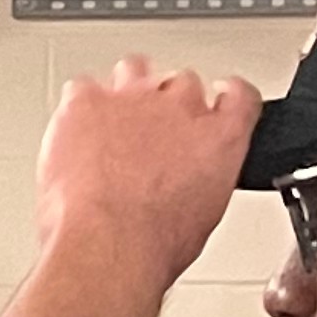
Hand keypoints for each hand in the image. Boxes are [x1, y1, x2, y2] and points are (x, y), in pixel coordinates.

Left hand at [31, 59, 261, 295]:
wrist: (109, 244)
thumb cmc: (153, 242)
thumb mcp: (204, 217)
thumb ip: (204, 178)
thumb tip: (191, 182)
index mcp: (219, 136)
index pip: (239, 97)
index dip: (228, 98)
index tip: (220, 101)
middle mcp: (180, 105)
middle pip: (181, 84)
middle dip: (167, 108)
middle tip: (149, 140)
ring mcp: (132, 97)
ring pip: (133, 71)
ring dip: (126, 93)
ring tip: (111, 129)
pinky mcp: (86, 102)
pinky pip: (82, 88)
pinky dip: (80, 107)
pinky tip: (77, 132)